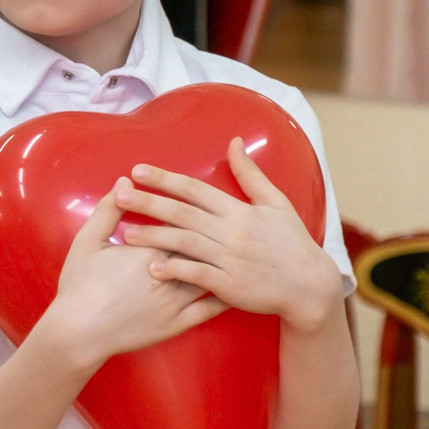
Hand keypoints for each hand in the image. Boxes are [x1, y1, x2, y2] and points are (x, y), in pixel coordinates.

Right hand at [33, 184, 224, 380]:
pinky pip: (209, 309)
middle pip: (201, 245)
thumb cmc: (80, 285)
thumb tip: (125, 182)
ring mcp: (176, 301)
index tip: (198, 202)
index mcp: (150, 249)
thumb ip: (109, 209)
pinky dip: (225, 296)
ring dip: (224, 262)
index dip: (190, 210)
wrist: (78, 333)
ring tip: (240, 250)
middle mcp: (170, 273)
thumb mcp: (88, 241)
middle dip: (213, 234)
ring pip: (210, 274)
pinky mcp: (178, 324)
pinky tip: (236, 287)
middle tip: (225, 222)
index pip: (181, 222)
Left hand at [115, 141, 346, 332]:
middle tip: (119, 195)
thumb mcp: (276, 203)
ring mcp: (230, 259)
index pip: (195, 189)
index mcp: (240, 210)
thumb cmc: (291, 242)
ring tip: (124, 233)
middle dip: (149, 203)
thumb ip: (250, 174)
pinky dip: (176, 271)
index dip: (165, 179)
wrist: (309, 285)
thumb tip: (233, 142)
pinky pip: (198, 276)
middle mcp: (232, 232)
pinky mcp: (231, 286)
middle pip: (183, 213)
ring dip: (153, 238)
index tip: (138, 170)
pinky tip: (153, 268)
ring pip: (185, 243)